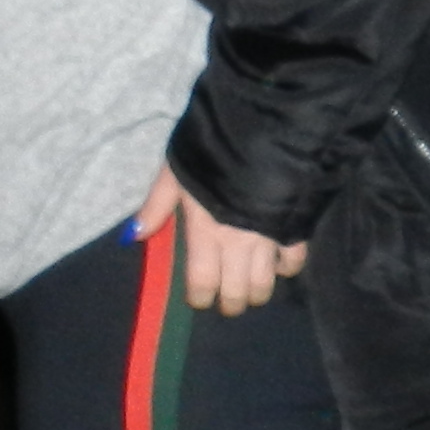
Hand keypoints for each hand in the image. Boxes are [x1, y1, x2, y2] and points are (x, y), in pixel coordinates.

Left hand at [132, 161, 306, 315]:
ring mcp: (270, 238)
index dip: (200, 298)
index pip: (203, 283)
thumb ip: (156, 204)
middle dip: (230, 302)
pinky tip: (278, 263)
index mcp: (205, 231)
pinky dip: (285, 268)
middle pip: (237, 293)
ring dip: (256, 291)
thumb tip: (133, 235)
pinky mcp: (296, 228)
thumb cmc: (213, 147)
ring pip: (265, 285)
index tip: (198, 298)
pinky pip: (294, 262)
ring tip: (249, 287)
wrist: (266, 127)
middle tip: (226, 298)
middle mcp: (238, 243)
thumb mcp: (176, 170)